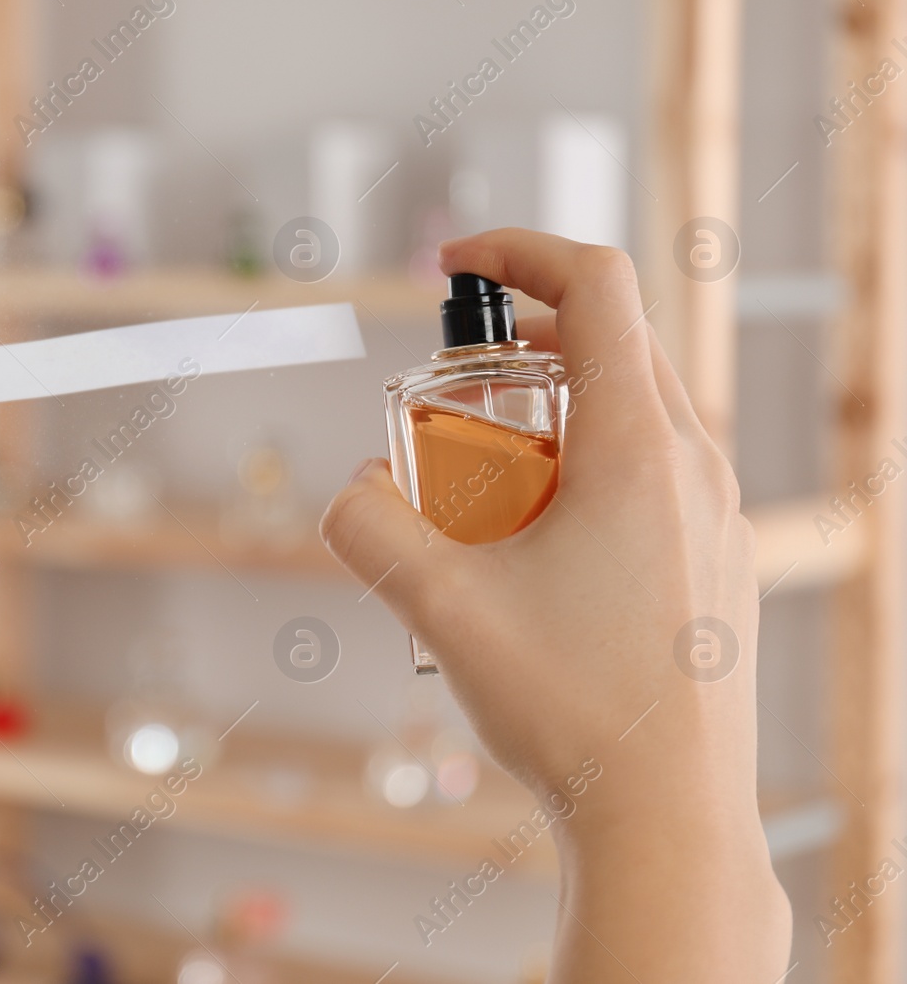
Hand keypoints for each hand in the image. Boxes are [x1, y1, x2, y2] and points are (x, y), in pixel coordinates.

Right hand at [320, 230, 789, 980]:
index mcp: (639, 448)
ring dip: (544, 418)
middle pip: (610, 344)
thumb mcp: (438, 607)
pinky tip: (529, 552)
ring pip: (628, 412)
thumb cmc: (574, 710)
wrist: (668, 816)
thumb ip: (368, 525)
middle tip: (447, 397)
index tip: (457, 265)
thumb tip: (352, 487)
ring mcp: (715, 514)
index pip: (597, 285)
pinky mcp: (713, 559)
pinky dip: (578, 470)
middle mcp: (693, 465)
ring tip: (481, 495)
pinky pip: (646, 473)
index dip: (519, 251)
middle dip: (517, 348)